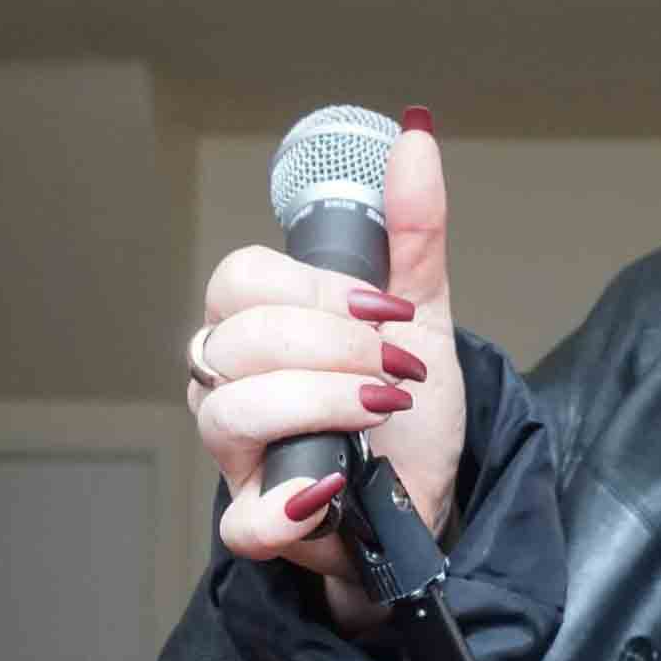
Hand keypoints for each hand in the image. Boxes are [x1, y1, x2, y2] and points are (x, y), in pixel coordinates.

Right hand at [187, 119, 465, 627]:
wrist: (430, 495)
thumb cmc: (408, 410)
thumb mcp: (421, 314)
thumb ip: (413, 232)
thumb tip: (415, 137)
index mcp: (258, 328)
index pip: (240, 280)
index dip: (315, 292)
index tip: (386, 313)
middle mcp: (230, 385)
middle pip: (238, 339)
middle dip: (333, 346)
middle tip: (398, 366)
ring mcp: (237, 456)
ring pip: (230, 411)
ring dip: (320, 402)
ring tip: (383, 409)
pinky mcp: (258, 523)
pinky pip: (242, 520)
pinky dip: (288, 503)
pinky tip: (336, 483)